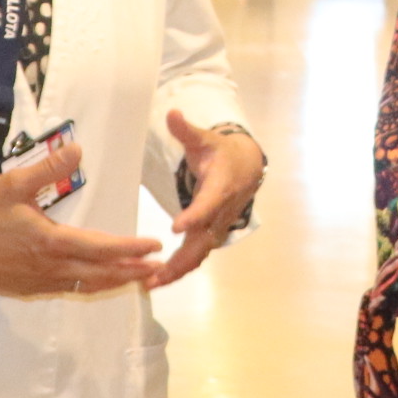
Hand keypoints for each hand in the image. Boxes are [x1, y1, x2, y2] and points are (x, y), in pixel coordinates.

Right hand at [0, 140, 160, 297]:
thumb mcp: (12, 184)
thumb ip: (47, 168)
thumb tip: (77, 149)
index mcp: (51, 242)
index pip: (102, 248)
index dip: (131, 248)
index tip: (155, 245)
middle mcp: (51, 268)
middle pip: (102, 274)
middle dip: (133, 271)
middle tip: (160, 269)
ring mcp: (41, 283)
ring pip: (88, 286)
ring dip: (115, 281)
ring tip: (137, 277)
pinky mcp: (29, 290)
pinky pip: (69, 290)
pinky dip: (91, 286)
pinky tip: (96, 281)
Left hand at [146, 112, 262, 287]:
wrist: (245, 166)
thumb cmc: (219, 152)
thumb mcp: (203, 138)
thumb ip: (186, 130)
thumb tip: (173, 113)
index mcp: (220, 186)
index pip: (208, 203)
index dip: (194, 216)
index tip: (176, 228)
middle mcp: (221, 211)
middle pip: (203, 239)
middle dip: (180, 258)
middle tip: (155, 273)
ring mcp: (217, 226)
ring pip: (199, 253)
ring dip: (177, 270)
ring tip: (151, 284)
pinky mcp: (212, 234)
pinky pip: (197, 255)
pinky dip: (180, 270)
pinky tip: (159, 281)